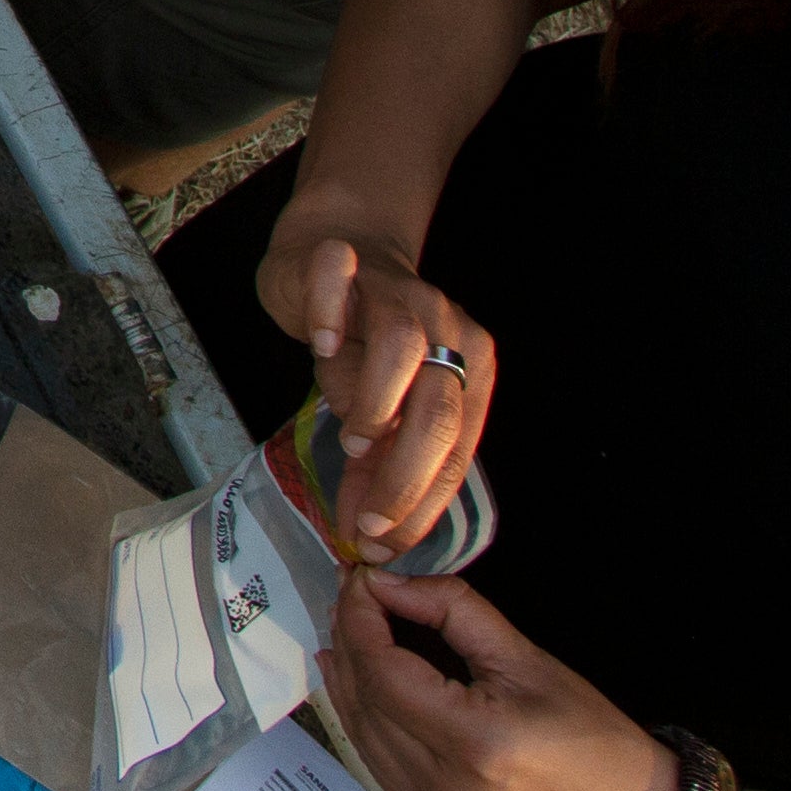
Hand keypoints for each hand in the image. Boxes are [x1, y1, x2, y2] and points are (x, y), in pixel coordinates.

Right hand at [257, 224, 494, 556]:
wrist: (337, 247)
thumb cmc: (361, 339)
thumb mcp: (377, 408)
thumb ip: (375, 464)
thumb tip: (362, 535)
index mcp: (468, 367)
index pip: (457, 448)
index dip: (424, 502)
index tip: (386, 544)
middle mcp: (445, 327)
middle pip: (439, 407)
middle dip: (406, 475)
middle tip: (370, 521)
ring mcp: (396, 289)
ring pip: (404, 344)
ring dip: (379, 403)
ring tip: (351, 441)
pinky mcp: (344, 259)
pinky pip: (341, 277)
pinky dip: (331, 313)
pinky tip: (322, 344)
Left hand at [320, 566, 678, 790]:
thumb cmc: (594, 737)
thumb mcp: (528, 660)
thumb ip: (453, 612)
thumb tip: (389, 583)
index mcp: (475, 744)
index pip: (384, 671)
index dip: (361, 620)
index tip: (360, 581)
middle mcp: (445, 789)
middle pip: (365, 703)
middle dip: (349, 642)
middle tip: (352, 597)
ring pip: (361, 737)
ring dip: (348, 681)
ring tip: (349, 632)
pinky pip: (379, 766)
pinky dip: (365, 721)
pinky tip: (358, 687)